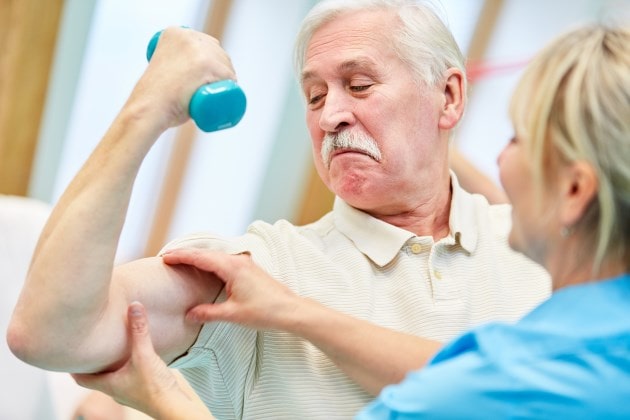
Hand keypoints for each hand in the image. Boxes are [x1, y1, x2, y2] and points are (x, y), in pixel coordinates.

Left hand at [72, 302, 211, 418]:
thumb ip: (139, 331)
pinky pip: (128, 375)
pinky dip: (125, 365)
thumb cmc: (155, 388)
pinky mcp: (141, 389)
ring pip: (112, 375)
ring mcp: (128, 391)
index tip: (67, 353)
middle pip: (96, 375)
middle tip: (88, 344)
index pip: (80, 378)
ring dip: (110, 363)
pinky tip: (134, 356)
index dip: (72, 366)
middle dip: (92, 361)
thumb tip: (134, 306)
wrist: (173, 407)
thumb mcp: (145, 355)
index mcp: (107, 384)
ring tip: (110, 346)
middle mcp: (114, 389)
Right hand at [128, 26, 237, 131]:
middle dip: (222, 70)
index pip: (206, 45)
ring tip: (221, 92)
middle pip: (218, 53)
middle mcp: (187, 36)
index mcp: (175, 33)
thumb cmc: (154, 98)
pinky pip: (229, 76)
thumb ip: (171, 64)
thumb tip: (182, 74)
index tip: (212, 76)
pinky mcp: (207, 64)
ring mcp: (198, 50)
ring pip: (225, 65)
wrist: (149, 110)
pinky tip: (229, 90)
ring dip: (228, 79)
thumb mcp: (161, 68)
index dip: (213, 61)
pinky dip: (231, 84)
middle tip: (217, 89)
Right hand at [161, 249, 300, 329]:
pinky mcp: (250, 270)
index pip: (201, 257)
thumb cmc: (265, 312)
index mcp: (232, 268)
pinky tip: (206, 269)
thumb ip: (208, 313)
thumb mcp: (233, 315)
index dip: (181, 257)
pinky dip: (211, 262)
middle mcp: (238, 261)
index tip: (165, 257)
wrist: (290, 310)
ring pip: (216, 256)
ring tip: (183, 262)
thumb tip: (189, 314)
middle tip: (168, 258)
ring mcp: (245, 264)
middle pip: (207, 253)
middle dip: (187, 255)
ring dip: (199, 257)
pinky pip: (225, 261)